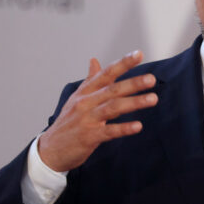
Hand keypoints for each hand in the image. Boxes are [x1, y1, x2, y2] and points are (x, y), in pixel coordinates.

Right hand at [38, 51, 157, 171]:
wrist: (50, 150)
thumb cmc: (68, 122)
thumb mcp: (77, 98)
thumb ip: (90, 80)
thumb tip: (94, 60)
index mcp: (85, 91)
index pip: (106, 74)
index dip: (123, 63)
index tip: (139, 54)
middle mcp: (86, 102)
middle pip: (112, 89)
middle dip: (133, 83)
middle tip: (152, 79)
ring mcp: (87, 119)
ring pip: (113, 107)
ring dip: (134, 102)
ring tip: (152, 99)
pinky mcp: (89, 136)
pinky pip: (109, 131)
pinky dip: (124, 128)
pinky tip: (138, 126)